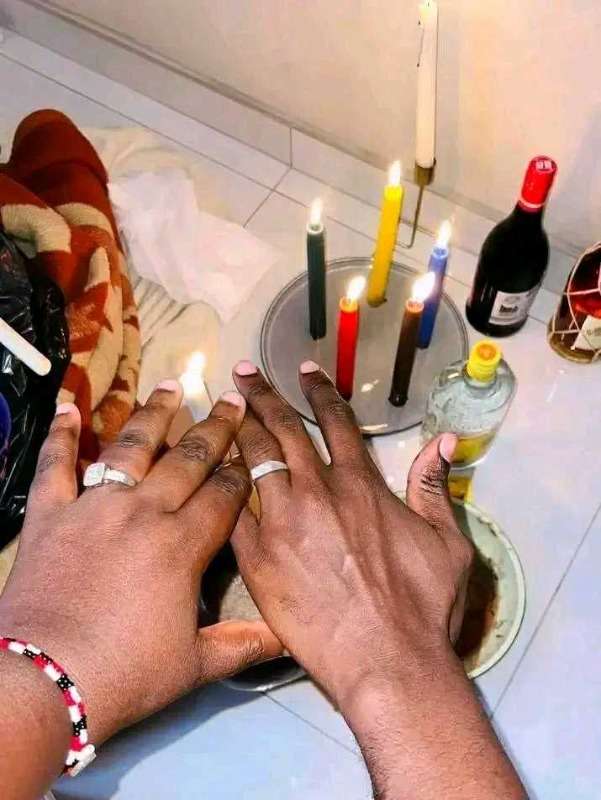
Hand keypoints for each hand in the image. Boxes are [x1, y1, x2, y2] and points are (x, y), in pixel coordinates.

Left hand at [0, 382, 280, 745]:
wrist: (45, 683)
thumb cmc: (126, 674)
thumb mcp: (195, 665)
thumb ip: (242, 644)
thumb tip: (289, 638)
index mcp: (182, 545)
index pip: (224, 494)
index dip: (242, 470)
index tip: (253, 448)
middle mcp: (143, 512)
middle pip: (188, 459)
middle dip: (215, 428)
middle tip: (230, 399)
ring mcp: (94, 507)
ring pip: (131, 447)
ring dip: (154, 414)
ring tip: (171, 386)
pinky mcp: (50, 514)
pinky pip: (56, 465)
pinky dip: (61, 435)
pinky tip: (68, 408)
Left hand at [230, 360, 472, 708]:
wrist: (387, 661)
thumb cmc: (423, 606)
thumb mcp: (447, 542)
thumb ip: (435, 488)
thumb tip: (441, 442)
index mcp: (360, 484)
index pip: (335, 422)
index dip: (319, 391)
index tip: (303, 369)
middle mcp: (317, 491)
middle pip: (282, 429)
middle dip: (261, 395)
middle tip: (242, 371)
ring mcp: (282, 522)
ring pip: (251, 460)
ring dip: (236, 429)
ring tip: (221, 408)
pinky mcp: (257, 557)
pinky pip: (232, 510)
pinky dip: (222, 485)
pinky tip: (209, 471)